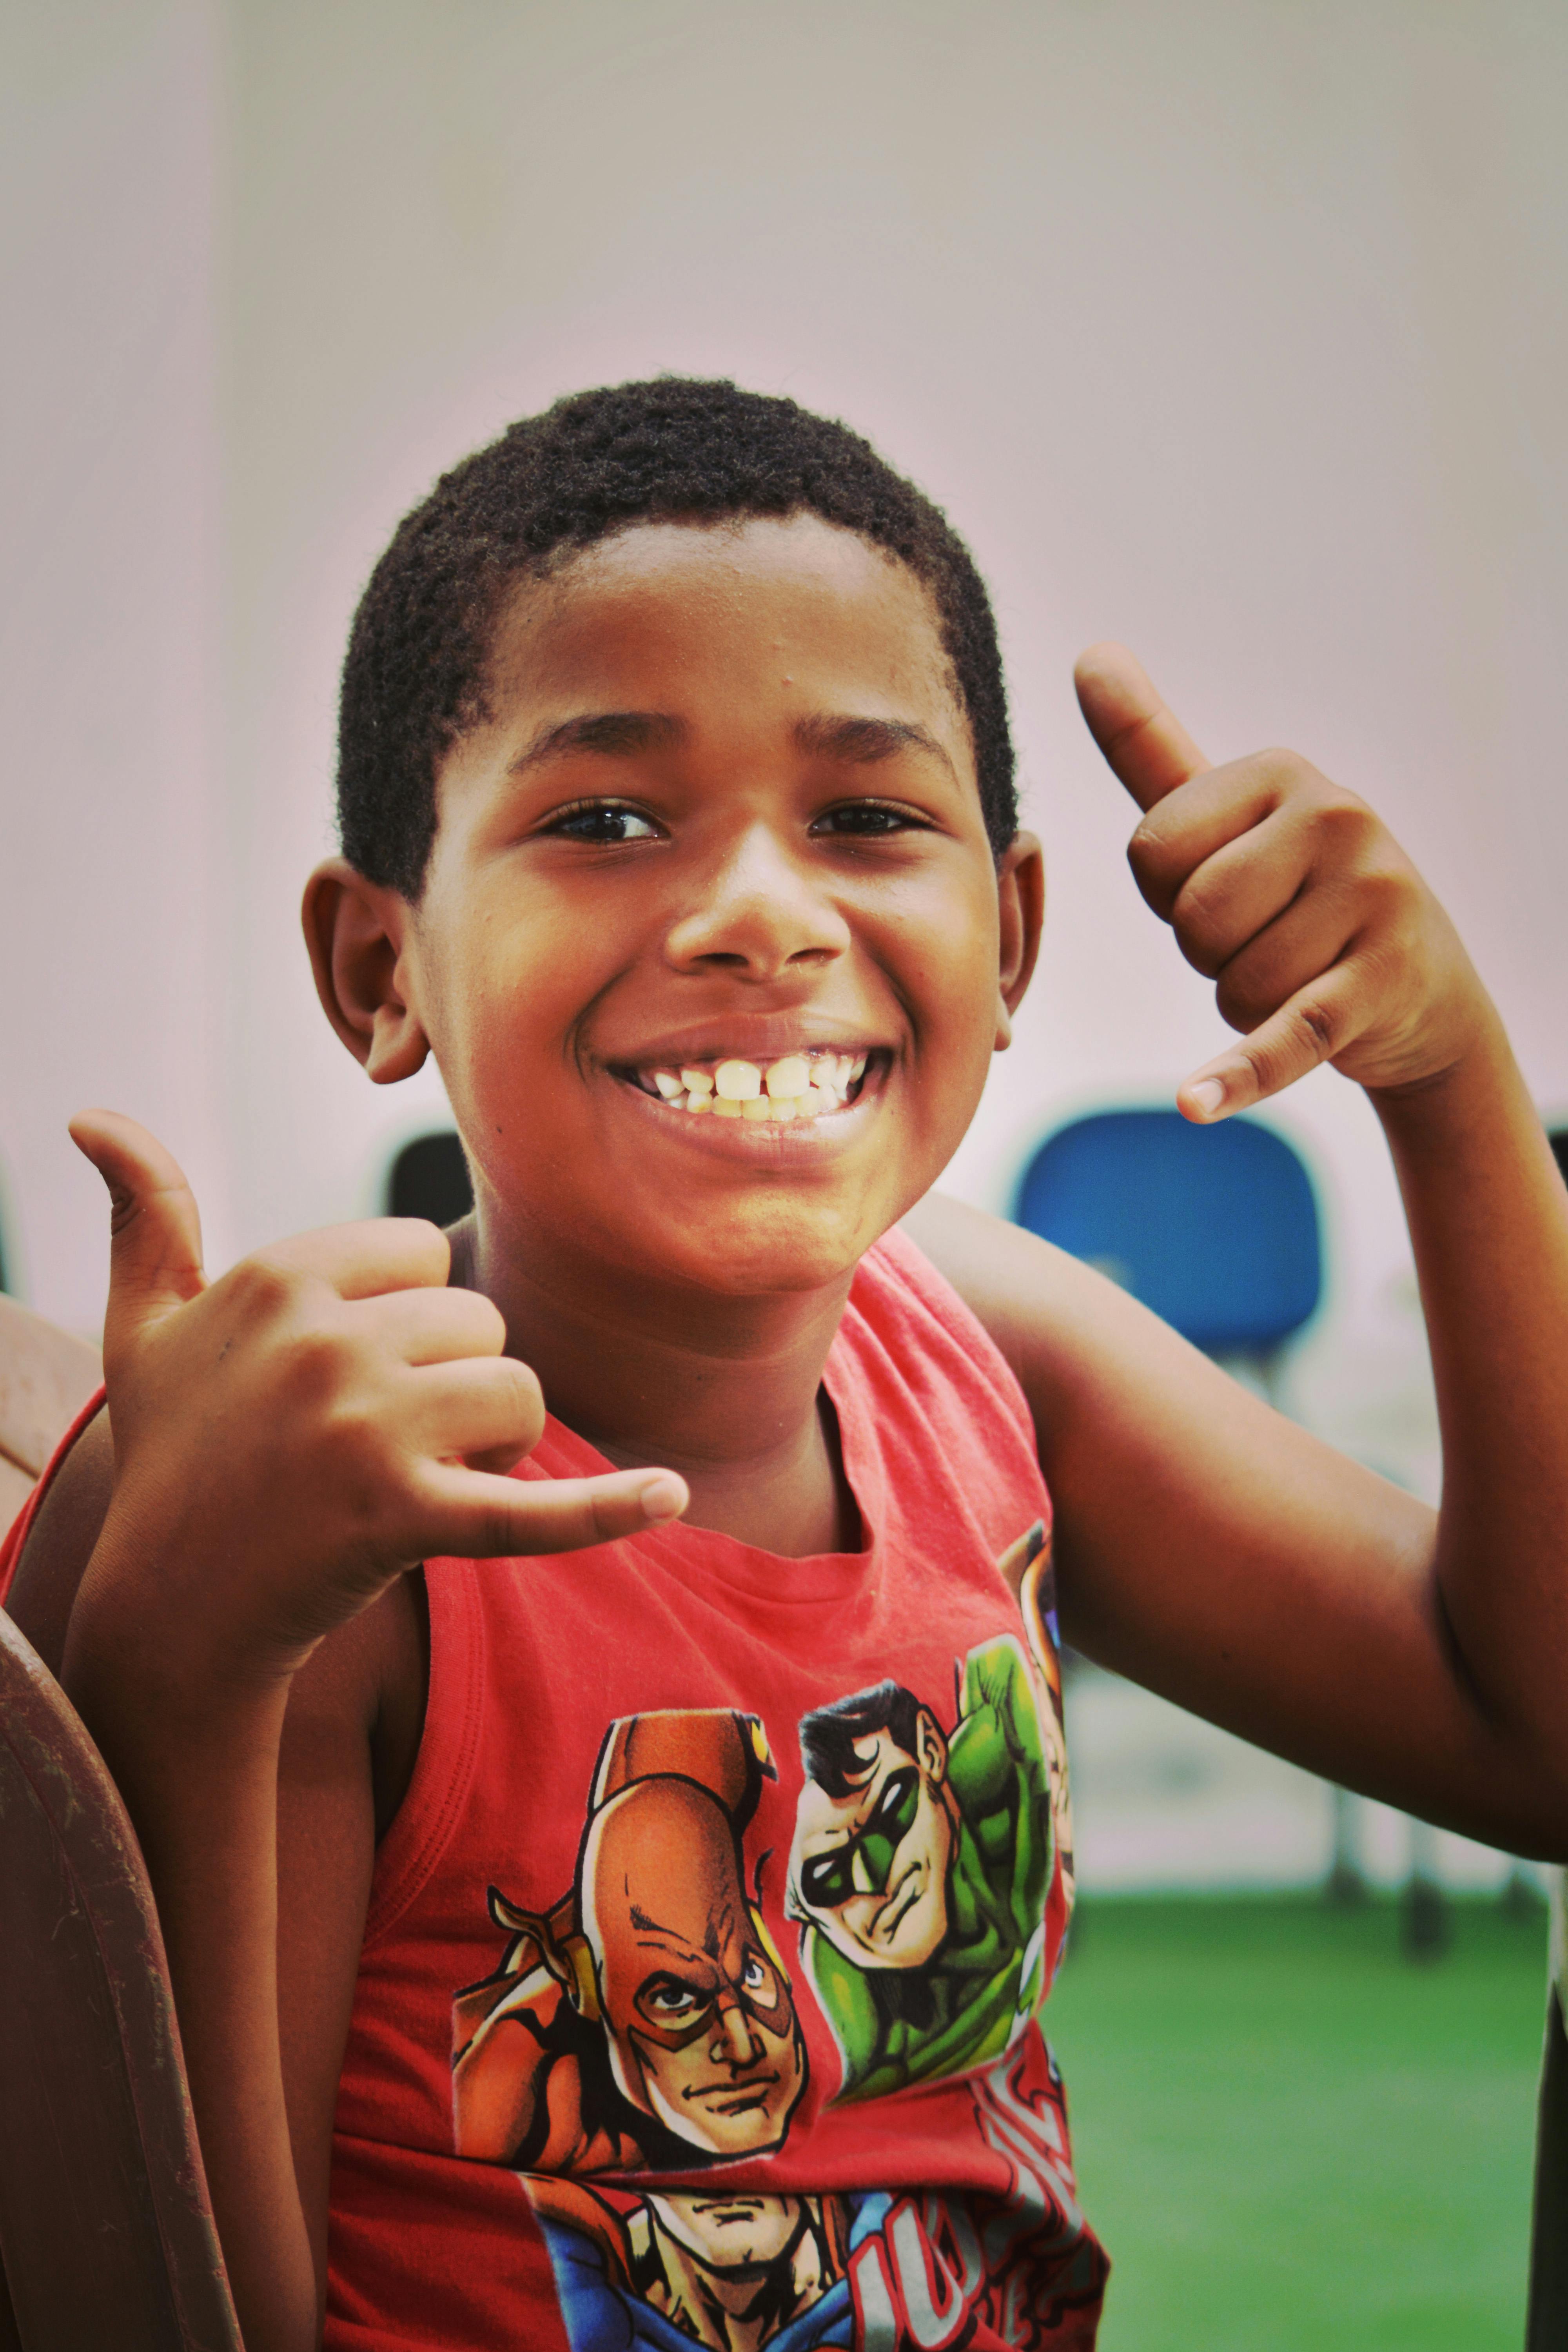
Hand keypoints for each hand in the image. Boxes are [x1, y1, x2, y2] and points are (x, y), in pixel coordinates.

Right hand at [67, 1112, 687, 1694]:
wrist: (173, 1604)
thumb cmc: (175, 1453)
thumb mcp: (143, 1327)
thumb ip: (144, 1214)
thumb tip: (91, 1116)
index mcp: (281, 1276)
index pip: (423, 1253)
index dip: (404, 1314)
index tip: (344, 1368)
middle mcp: (324, 1341)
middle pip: (478, 1321)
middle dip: (450, 1379)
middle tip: (371, 1440)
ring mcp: (363, 1432)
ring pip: (515, 1392)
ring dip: (490, 1441)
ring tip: (413, 1479)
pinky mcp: (402, 1520)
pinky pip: (531, 1509)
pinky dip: (607, 1509)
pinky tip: (671, 1495)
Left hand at [1073, 644, 1490, 1121]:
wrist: (1418, 991)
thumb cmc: (1295, 897)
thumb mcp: (1229, 819)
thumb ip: (1152, 747)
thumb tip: (1089, 654)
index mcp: (1283, 772)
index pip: (1150, 852)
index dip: (1171, 894)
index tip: (1230, 887)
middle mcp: (1337, 818)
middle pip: (1189, 919)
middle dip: (1209, 951)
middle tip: (1269, 939)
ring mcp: (1369, 901)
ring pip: (1228, 982)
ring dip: (1245, 1001)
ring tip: (1301, 973)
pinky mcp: (1379, 987)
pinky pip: (1284, 1036)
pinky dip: (1240, 1076)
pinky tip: (1197, 1101)